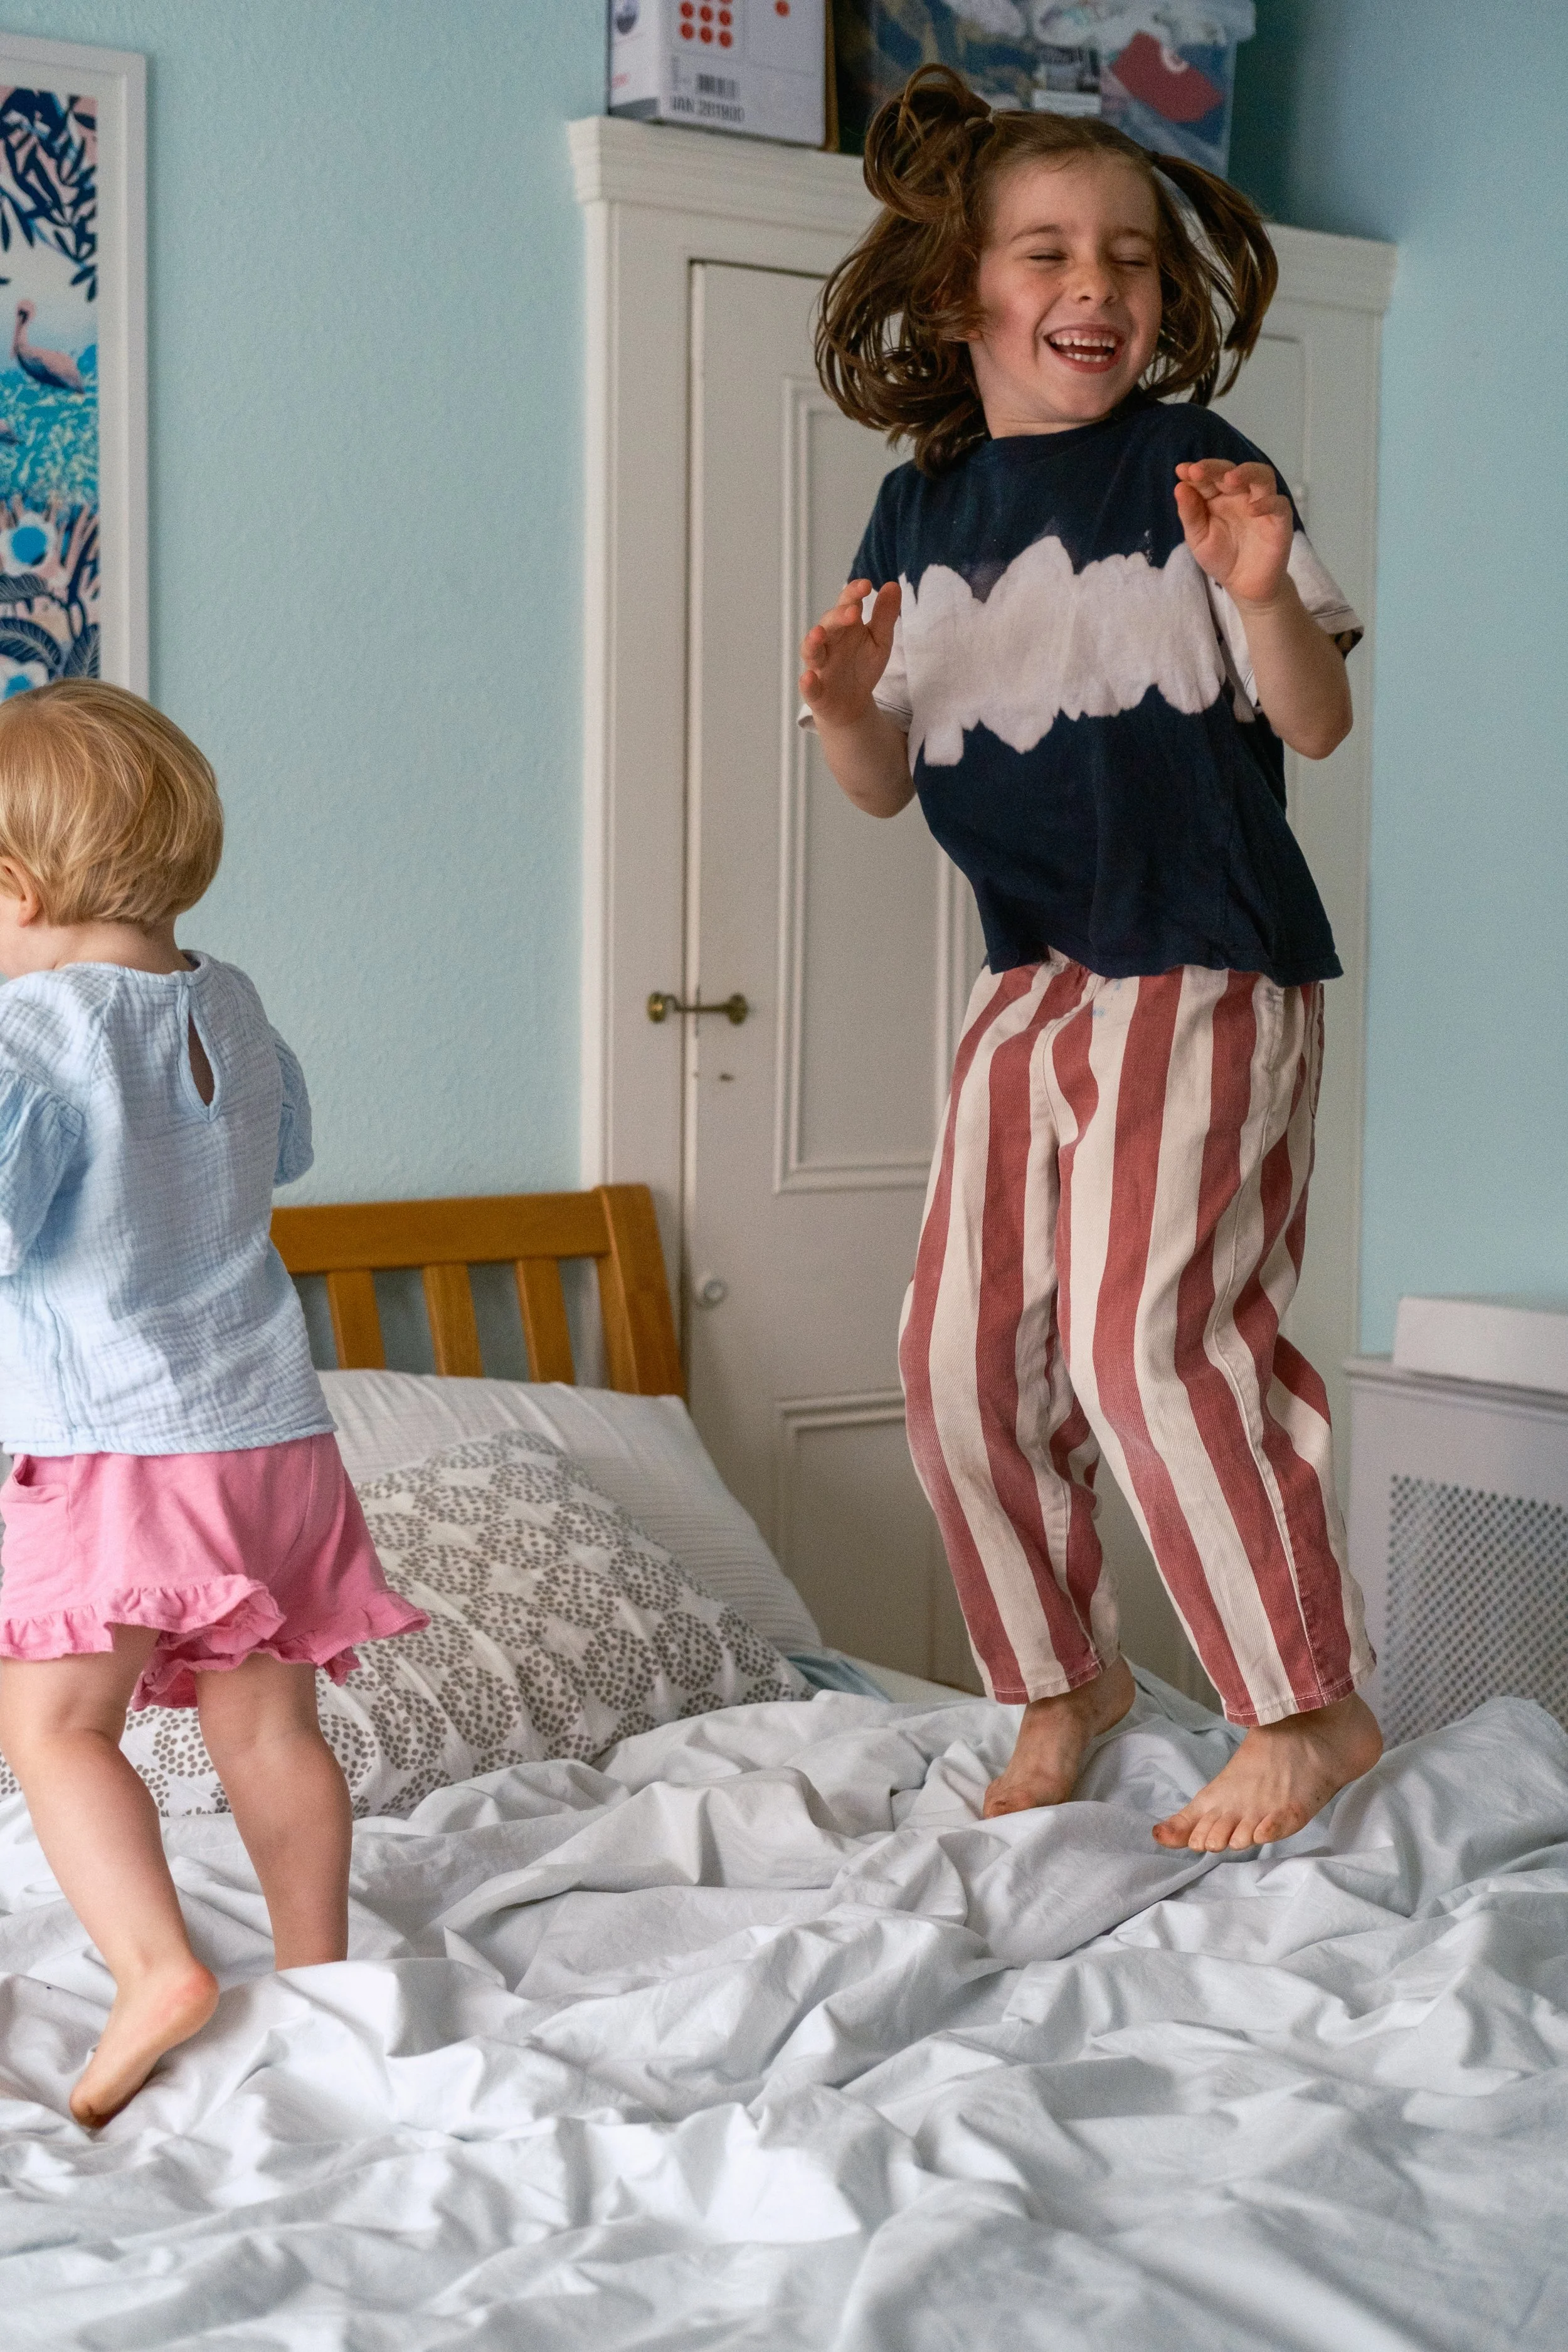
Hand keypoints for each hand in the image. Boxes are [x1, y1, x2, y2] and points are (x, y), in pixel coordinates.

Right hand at [799, 578, 900, 730]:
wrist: (852, 703)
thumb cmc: (862, 666)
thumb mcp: (880, 641)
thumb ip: (885, 616)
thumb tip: (892, 585)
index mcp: (845, 627)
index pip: (846, 603)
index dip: (853, 593)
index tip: (866, 585)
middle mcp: (829, 642)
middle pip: (828, 624)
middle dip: (838, 616)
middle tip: (853, 612)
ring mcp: (820, 666)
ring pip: (811, 651)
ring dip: (812, 642)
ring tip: (818, 634)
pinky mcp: (815, 691)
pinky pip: (808, 687)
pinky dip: (807, 683)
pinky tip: (809, 677)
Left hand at [1174, 460, 1292, 608]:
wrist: (1245, 585)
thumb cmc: (1221, 558)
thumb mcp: (1198, 539)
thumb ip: (1190, 514)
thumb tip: (1179, 487)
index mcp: (1218, 496)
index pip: (1209, 477)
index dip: (1196, 472)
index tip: (1181, 470)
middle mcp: (1241, 495)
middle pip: (1232, 471)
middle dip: (1214, 468)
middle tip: (1197, 471)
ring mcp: (1262, 504)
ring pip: (1262, 476)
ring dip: (1247, 473)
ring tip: (1230, 478)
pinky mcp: (1280, 520)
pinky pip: (1279, 504)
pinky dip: (1268, 503)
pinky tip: (1252, 510)